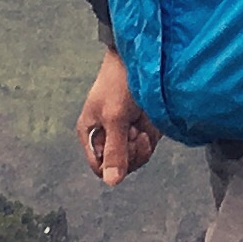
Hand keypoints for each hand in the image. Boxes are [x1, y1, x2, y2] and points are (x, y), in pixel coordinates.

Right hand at [80, 51, 159, 184]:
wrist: (141, 58)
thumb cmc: (120, 83)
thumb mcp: (115, 118)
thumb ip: (115, 151)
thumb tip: (112, 182)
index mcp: (91, 134)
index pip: (101, 167)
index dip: (115, 163)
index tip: (124, 144)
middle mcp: (107, 136)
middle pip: (121, 166)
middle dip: (131, 152)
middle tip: (136, 133)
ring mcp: (126, 132)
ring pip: (136, 158)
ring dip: (142, 146)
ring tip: (142, 126)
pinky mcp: (143, 128)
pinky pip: (148, 147)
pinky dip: (151, 139)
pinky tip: (149, 123)